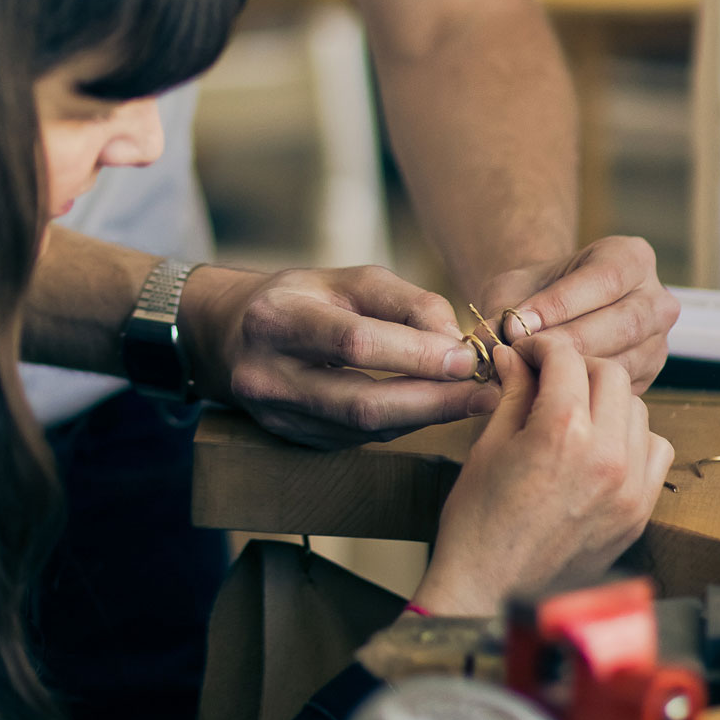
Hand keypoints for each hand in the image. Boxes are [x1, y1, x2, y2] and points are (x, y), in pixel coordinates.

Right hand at [181, 265, 499, 448]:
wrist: (233, 337)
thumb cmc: (301, 299)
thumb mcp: (348, 279)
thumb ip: (405, 302)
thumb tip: (454, 343)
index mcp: (277, 320)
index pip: (354, 343)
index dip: (415, 355)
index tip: (466, 357)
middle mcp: (268, 375)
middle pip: (361, 403)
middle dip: (432, 402)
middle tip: (485, 395)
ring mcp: (277, 416)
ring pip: (364, 429)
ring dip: (424, 417)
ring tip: (472, 400)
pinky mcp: (292, 439)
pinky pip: (359, 438)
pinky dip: (401, 424)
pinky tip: (431, 408)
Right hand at [410, 337, 673, 615]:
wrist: (489, 589)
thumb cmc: (477, 526)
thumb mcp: (486, 448)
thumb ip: (511, 395)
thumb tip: (514, 359)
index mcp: (560, 432)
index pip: (566, 358)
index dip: (542, 347)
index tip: (529, 354)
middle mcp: (605, 455)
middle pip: (610, 376)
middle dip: (578, 368)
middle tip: (550, 379)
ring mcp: (629, 486)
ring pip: (639, 410)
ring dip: (608, 402)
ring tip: (574, 415)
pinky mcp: (638, 511)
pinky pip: (655, 452)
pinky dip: (633, 440)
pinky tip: (601, 449)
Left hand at [479, 236, 679, 392]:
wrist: (547, 318)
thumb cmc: (533, 296)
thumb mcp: (513, 290)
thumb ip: (503, 311)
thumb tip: (492, 340)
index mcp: (632, 258)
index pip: (605, 279)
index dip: (561, 303)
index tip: (518, 323)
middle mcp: (657, 299)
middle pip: (623, 323)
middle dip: (569, 342)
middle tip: (525, 355)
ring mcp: (658, 341)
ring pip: (625, 360)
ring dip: (576, 371)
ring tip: (530, 374)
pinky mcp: (647, 376)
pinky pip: (621, 388)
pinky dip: (583, 391)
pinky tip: (549, 392)